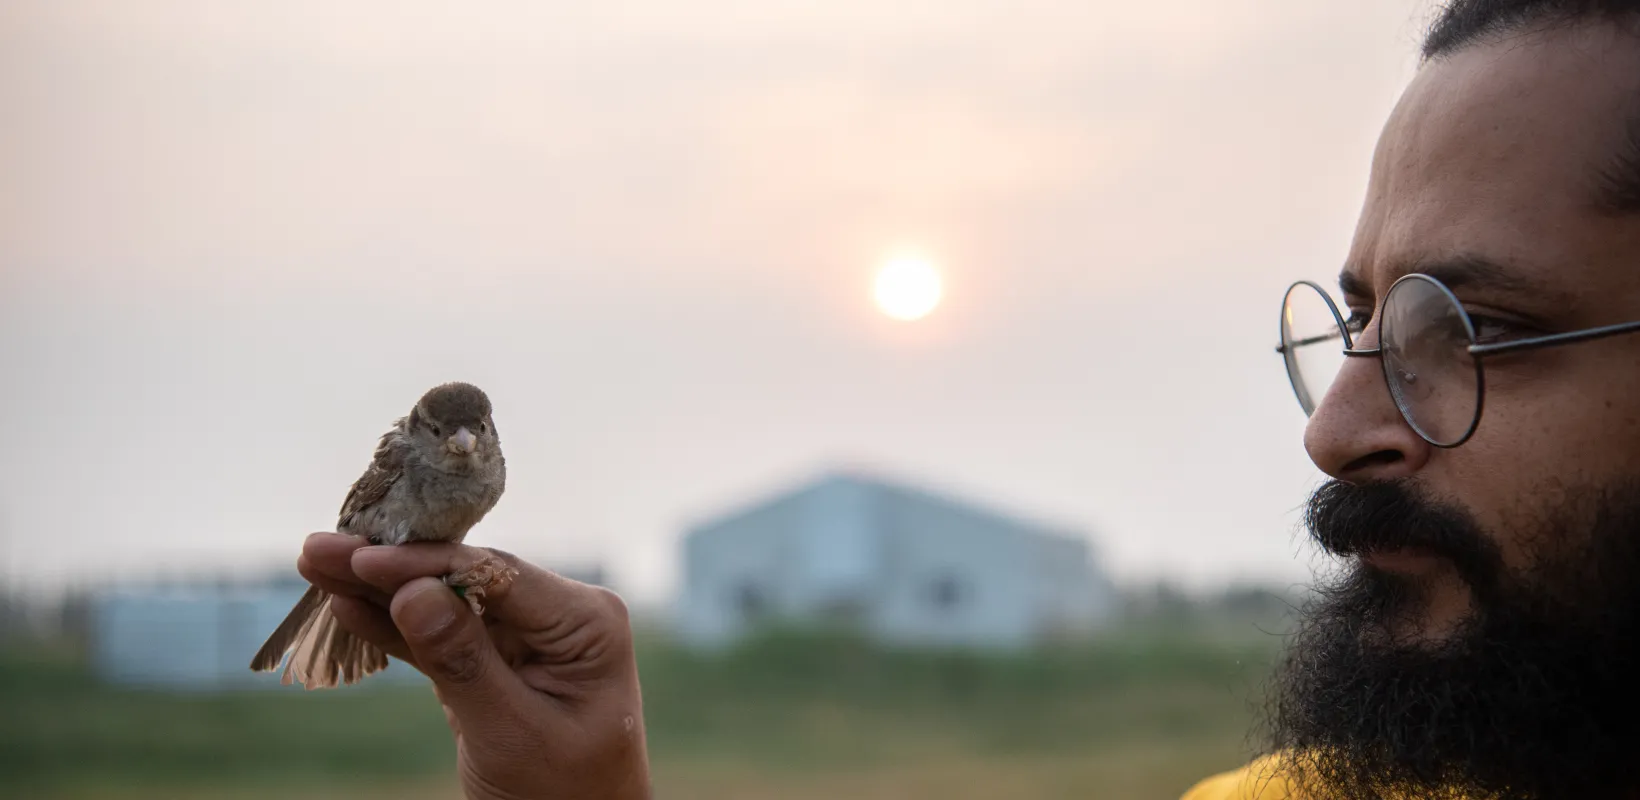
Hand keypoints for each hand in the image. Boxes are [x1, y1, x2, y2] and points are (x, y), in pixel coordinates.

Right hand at [296, 532, 651, 799]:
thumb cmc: (561, 793)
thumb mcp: (513, 732)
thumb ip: (463, 661)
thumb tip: (411, 592)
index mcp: (585, 621)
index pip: (495, 574)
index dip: (423, 563)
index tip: (363, 558)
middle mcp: (558, 616)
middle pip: (462, 578)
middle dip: (389, 566)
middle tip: (320, 547)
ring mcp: (525, 638)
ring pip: (441, 604)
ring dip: (378, 590)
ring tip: (315, 562)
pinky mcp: (493, 664)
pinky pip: (437, 639)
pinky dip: (391, 629)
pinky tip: (345, 608)